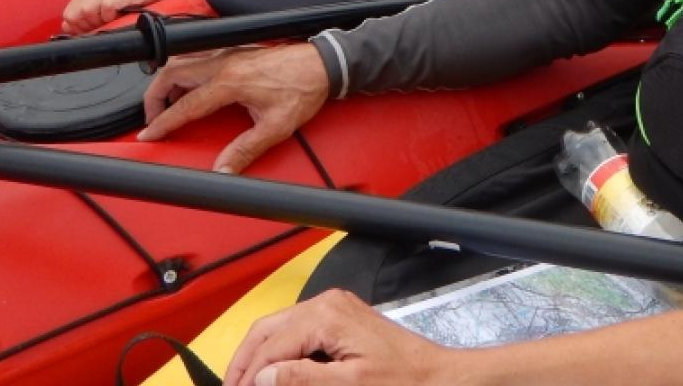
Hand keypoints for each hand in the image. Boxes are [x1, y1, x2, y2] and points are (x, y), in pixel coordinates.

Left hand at [61, 0, 200, 34]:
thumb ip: (95, 9)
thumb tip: (71, 27)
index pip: (69, 12)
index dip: (77, 28)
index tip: (90, 32)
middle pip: (75, 14)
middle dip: (86, 27)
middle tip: (104, 27)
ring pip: (87, 11)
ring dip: (98, 22)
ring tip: (114, 20)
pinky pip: (106, 8)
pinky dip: (111, 17)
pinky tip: (122, 15)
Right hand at [139, 43, 329, 173]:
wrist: (322, 63)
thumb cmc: (303, 89)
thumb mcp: (276, 127)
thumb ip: (245, 149)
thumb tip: (223, 170)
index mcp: (230, 82)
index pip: (185, 105)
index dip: (163, 122)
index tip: (150, 134)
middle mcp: (223, 63)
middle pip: (173, 73)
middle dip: (154, 96)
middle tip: (153, 119)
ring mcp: (228, 53)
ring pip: (183, 60)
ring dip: (168, 80)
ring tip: (166, 104)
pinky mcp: (234, 50)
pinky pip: (198, 56)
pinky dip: (183, 70)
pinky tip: (189, 85)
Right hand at [224, 288, 454, 385]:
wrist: (437, 375)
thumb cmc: (404, 380)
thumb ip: (303, 379)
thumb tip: (262, 377)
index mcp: (327, 316)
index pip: (271, 345)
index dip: (249, 374)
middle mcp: (326, 304)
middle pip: (267, 330)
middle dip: (245, 362)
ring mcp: (333, 308)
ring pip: (278, 329)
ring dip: (260, 356)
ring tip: (247, 383)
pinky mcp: (338, 318)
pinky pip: (296, 332)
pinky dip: (279, 352)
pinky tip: (274, 374)